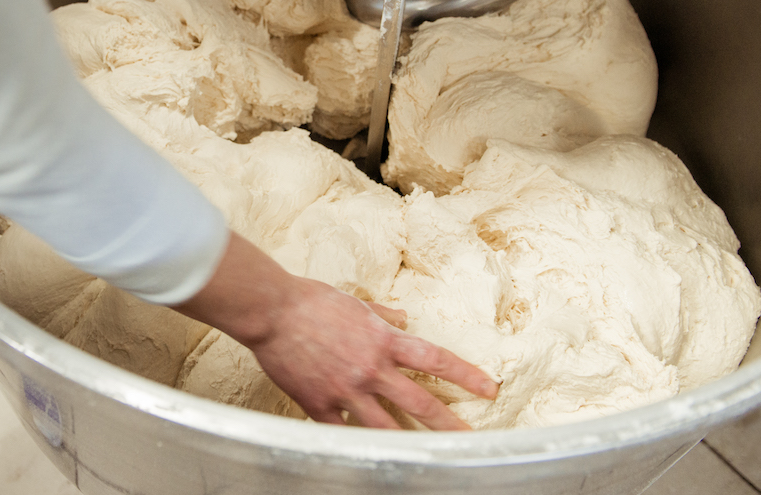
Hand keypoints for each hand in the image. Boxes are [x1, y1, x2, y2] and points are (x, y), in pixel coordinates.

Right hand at [173, 231, 498, 429]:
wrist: (273, 311)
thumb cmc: (312, 300)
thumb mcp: (356, 302)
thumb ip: (383, 314)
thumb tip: (402, 317)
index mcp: (383, 340)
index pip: (435, 359)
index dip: (465, 375)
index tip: (488, 388)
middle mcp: (371, 368)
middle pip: (419, 402)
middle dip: (449, 423)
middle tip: (470, 439)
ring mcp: (346, 390)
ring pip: (385, 426)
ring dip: (409, 443)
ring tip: (428, 459)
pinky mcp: (319, 404)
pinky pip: (342, 432)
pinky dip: (355, 442)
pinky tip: (367, 455)